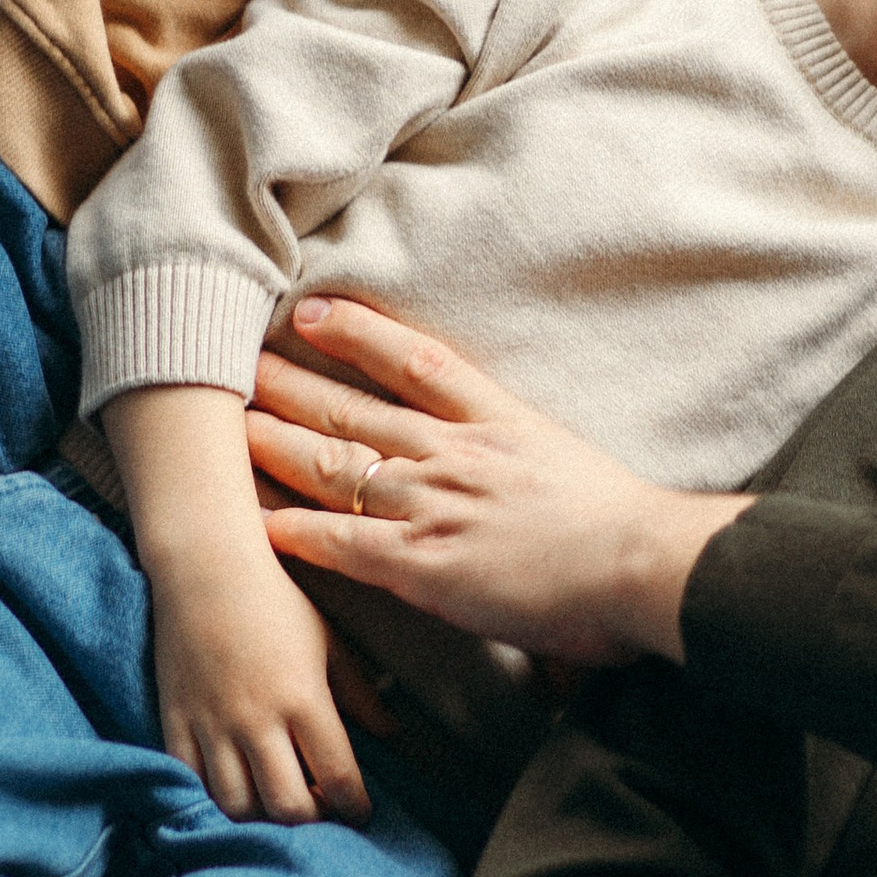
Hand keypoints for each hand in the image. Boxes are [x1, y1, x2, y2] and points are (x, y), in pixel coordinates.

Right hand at [142, 537, 368, 823]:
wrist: (204, 565)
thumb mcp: (328, 642)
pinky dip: (212, 800)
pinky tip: (232, 792)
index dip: (355, 808)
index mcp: (304, 699)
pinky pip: (190, 781)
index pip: (338, 778)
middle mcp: (258, 720)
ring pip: (237, 805)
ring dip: (264, 819)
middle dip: (312, 822)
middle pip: (288, 806)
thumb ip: (358, 693)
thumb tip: (392, 734)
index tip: (361, 813)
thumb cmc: (276, 599)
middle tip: (320, 811)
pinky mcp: (175, 720)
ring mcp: (212, 724)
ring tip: (277, 806)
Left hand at [245, 298, 747, 667]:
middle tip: (237, 361)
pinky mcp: (424, 565)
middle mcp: (456, 454)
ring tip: (232, 428)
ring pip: (336, 467)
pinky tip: (260, 522)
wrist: (645, 564)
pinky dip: (298, 531)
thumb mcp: (573, 469)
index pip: (417, 363)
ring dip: (277, 445)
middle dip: (292, 384)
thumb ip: (528, 466)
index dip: (359, 334)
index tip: (316, 311)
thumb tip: (513, 478)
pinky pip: (344, 542)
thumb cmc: (628, 528)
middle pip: (356, 409)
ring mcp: (434, 505)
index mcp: (499, 423)